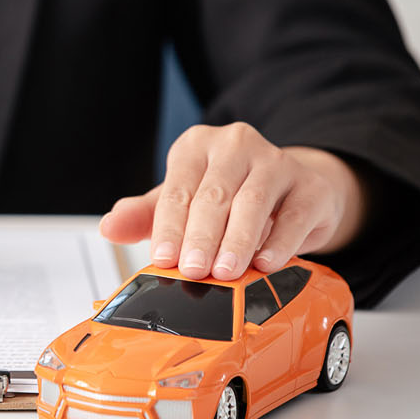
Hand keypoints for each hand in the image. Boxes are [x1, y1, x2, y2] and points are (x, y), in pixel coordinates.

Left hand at [98, 123, 366, 279]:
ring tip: (226, 272)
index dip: (168, 227)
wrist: (292, 190)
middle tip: (193, 270)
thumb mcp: (182, 201)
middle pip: (213, 195)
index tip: (162, 259)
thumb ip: (144, 216)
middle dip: (200, 237)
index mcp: (196, 146)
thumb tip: (108, 227)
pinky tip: (266, 263)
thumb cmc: (228, 196)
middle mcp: (236, 146)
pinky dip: (279, 242)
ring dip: (237, 241)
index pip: (177, 189)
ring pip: (252, 203)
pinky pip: (293, 215)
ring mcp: (277, 162)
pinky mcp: (311, 186)